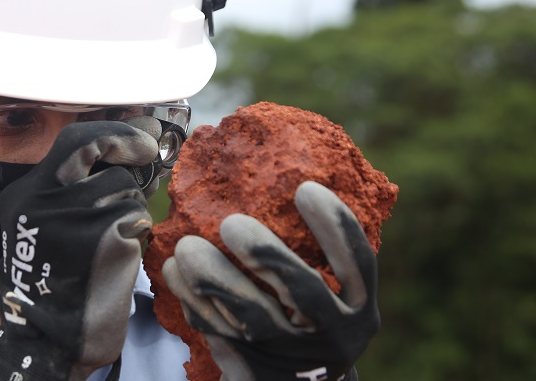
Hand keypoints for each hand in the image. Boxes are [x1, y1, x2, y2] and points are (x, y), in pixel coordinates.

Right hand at [0, 121, 157, 380]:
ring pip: (124, 188)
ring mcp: (73, 218)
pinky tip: (118, 255)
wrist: (49, 341)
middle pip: (98, 149)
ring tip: (112, 238)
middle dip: (129, 145)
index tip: (138, 132)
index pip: (71, 140)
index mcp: (24, 195)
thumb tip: (134, 144)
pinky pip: (136, 218)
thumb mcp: (47, 227)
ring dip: (130, 208)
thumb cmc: (56, 283)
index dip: (111, 129)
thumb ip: (76, 188)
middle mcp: (43, 200)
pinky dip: (136, 233)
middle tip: (148, 150)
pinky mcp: (103, 239)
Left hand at [161, 181, 378, 380]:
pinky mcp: (255, 373)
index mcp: (361, 309)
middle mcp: (334, 336)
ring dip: (216, 280)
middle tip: (231, 223)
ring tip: (186, 248)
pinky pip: (220, 335)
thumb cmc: (315, 319)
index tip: (306, 188)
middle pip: (305, 294)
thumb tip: (287, 173)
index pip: (358, 265)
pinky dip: (195, 302)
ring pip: (254, 320)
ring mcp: (293, 358)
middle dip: (268, 255)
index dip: (336, 226)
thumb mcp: (338, 295)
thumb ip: (324, 255)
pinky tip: (175, 273)